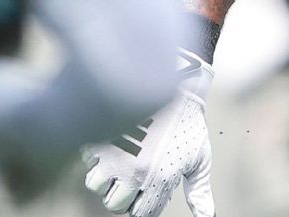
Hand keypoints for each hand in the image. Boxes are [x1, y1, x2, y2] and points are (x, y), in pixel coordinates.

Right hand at [83, 52, 215, 216]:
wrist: (173, 84)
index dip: (144, 205)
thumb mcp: (200, 159)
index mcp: (160, 180)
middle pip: (115, 204)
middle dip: (125, 194)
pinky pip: (88, 160)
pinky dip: (97, 156)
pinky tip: (116, 143)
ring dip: (107, 177)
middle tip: (136, 176)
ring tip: (123, 161)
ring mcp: (113, 154)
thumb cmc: (190, 124)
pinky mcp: (98, 138)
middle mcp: (133, 172)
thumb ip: (199, 192)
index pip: (141, 214)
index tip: (148, 193)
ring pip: (96, 185)